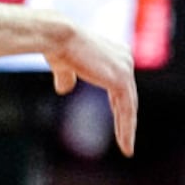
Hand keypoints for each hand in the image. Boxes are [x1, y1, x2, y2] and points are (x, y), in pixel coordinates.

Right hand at [44, 22, 136, 155]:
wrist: (55, 36)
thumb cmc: (56, 46)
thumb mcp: (63, 65)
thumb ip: (67, 76)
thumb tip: (64, 89)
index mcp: (114, 51)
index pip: (120, 84)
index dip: (119, 104)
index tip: (118, 120)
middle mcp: (124, 57)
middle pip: (128, 95)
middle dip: (125, 118)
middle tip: (125, 139)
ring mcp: (125, 68)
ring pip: (129, 105)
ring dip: (127, 128)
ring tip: (126, 148)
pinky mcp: (121, 80)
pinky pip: (127, 110)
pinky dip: (126, 128)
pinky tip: (125, 145)